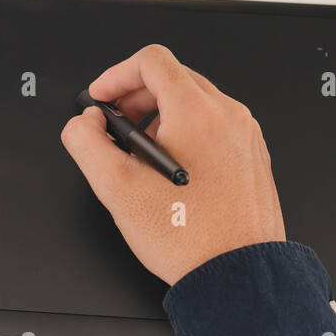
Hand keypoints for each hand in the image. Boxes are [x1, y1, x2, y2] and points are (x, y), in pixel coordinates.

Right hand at [61, 44, 285, 284]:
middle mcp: (227, 115)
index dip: (117, 74)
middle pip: (174, 77)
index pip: (152, 60)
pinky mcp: (252, 155)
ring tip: (142, 153)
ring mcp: (245, 134)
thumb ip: (87, 144)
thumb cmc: (189, 237)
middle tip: (115, 124)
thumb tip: (83, 123)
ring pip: (196, 101)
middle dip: (136, 95)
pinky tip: (172, 169)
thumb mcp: (117, 188)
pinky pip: (215, 125)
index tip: (102, 97)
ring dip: (161, 115)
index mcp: (196, 112)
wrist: (238, 275)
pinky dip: (187, 132)